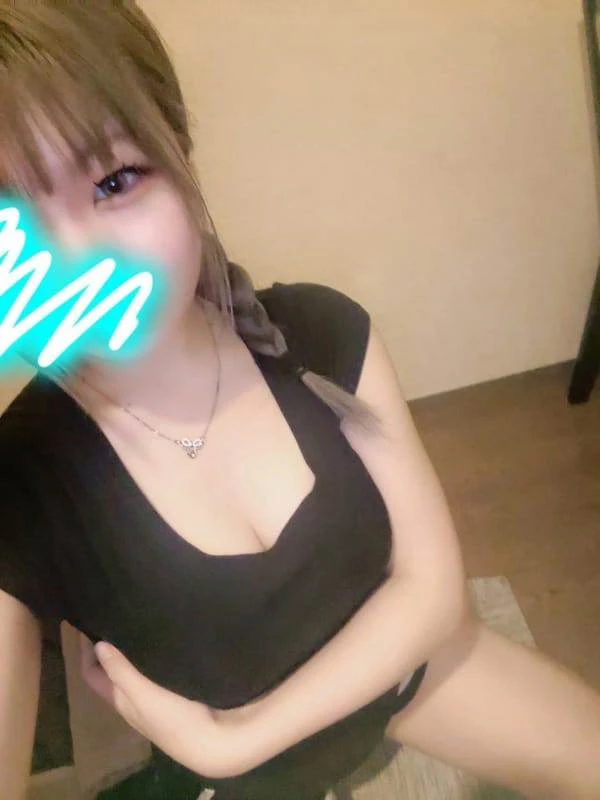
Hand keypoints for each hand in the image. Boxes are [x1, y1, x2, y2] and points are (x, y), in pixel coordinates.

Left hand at [79, 634, 253, 778]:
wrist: (213, 741)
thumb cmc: (174, 719)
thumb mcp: (144, 695)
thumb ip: (121, 672)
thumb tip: (98, 644)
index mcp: (121, 700)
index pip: (92, 673)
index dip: (85, 650)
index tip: (87, 622)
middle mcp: (133, 699)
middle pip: (111, 671)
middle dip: (108, 646)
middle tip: (112, 614)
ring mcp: (154, 697)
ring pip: (133, 670)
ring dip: (130, 649)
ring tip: (136, 621)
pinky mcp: (174, 693)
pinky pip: (155, 671)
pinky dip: (151, 655)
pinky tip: (162, 640)